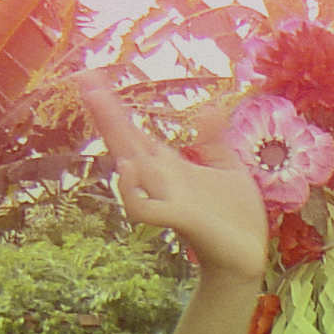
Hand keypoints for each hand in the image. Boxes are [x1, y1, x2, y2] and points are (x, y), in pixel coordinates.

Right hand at [76, 71, 266, 281]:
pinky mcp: (178, 220)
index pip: (136, 132)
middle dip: (106, 112)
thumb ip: (213, 142)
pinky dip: (130, 192)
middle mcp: (161, 180)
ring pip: (129, 167)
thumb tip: (210, 108)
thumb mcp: (228, 170)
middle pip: (125, 141)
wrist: (248, 256)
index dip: (114, 108)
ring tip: (99, 101)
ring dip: (115, 137)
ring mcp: (166, 199)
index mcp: (171, 167)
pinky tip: (128, 169)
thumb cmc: (236, 218)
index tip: (90, 76)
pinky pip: (141, 209)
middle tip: (85, 80)